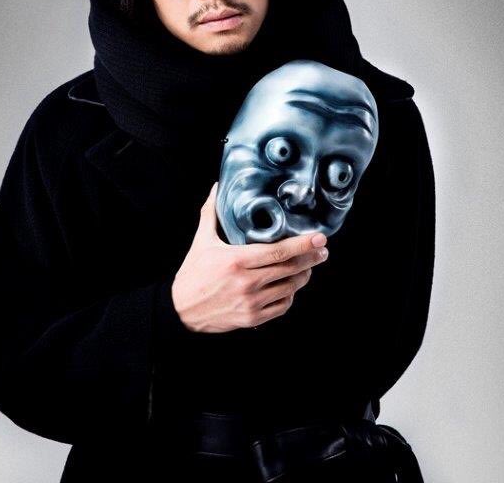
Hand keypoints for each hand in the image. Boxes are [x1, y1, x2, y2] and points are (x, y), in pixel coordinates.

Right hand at [171, 181, 329, 332]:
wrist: (181, 310)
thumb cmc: (193, 273)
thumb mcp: (201, 241)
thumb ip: (211, 213)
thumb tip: (216, 187)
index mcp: (236, 260)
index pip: (278, 252)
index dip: (303, 244)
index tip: (319, 237)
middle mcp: (247, 282)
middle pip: (290, 269)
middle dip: (311, 258)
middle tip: (322, 250)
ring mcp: (251, 302)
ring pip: (290, 288)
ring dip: (303, 276)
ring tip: (308, 266)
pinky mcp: (252, 318)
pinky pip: (282, 306)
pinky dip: (290, 295)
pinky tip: (291, 286)